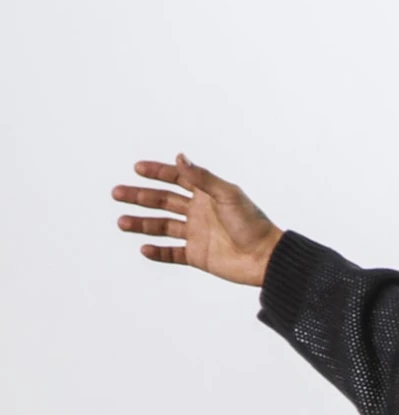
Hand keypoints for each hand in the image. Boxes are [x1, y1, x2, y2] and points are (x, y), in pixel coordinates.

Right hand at [112, 155, 282, 286]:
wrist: (265, 258)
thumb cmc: (252, 223)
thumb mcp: (227, 194)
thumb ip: (201, 177)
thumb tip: (179, 156)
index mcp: (206, 194)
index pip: (176, 178)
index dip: (157, 172)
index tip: (137, 169)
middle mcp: (198, 212)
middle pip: (163, 201)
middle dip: (140, 197)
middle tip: (117, 193)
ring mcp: (197, 234)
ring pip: (163, 226)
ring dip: (142, 224)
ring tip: (122, 222)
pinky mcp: (198, 256)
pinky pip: (173, 253)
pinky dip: (158, 252)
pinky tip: (144, 248)